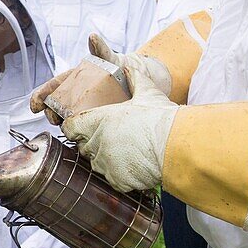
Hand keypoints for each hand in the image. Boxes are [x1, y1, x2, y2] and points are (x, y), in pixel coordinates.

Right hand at [30, 34, 172, 125]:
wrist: (138, 82)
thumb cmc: (120, 67)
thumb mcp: (110, 59)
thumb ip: (101, 49)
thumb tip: (93, 37)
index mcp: (74, 79)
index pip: (52, 87)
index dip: (40, 96)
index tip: (34, 106)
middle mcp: (75, 94)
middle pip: (55, 105)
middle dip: (50, 113)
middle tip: (53, 118)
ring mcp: (83, 107)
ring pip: (66, 117)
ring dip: (62, 123)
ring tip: (65, 127)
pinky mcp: (93, 118)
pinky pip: (81, 125)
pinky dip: (77, 131)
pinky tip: (78, 137)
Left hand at [61, 67, 178, 192]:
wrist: (177, 144)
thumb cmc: (161, 117)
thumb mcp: (147, 93)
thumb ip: (135, 80)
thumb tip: (130, 67)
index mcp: (98, 120)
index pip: (70, 128)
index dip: (76, 128)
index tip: (83, 129)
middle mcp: (97, 142)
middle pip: (84, 147)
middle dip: (94, 144)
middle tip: (114, 140)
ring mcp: (106, 163)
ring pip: (98, 165)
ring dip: (107, 160)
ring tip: (127, 153)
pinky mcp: (118, 180)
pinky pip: (113, 179)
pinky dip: (122, 176)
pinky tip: (135, 166)